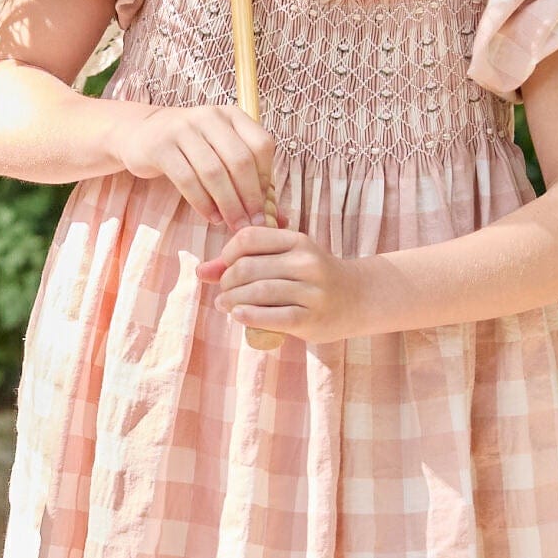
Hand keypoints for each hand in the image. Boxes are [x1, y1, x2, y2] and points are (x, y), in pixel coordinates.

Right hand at [110, 99, 276, 234]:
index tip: (264, 205)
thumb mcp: (220, 152)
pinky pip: (187, 180)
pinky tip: (212, 217)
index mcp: (231, 115)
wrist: (142, 134)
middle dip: (249, 198)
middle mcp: (209, 116)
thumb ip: (248, 179)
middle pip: (239, 160)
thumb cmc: (191, 149)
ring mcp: (183, 129)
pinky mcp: (161, 147)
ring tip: (233, 225)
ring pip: (214, 172)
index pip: (261, 145)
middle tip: (253, 225)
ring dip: (227, 204)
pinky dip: (202, 203)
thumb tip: (280, 218)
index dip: (266, 178)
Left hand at [197, 224, 373, 342]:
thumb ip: (244, 262)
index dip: (227, 254)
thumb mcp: (283, 261)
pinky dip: (249, 316)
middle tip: (224, 293)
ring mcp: (312, 291)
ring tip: (226, 305)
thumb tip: (200, 272)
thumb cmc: (311, 279)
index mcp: (297, 241)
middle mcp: (306, 262)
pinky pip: (273, 316)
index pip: (248, 238)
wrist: (357, 299)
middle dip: (227, 282)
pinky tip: (238, 316)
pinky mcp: (312, 318)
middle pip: (248, 268)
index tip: (225, 268)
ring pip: (258, 292)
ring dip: (232, 300)